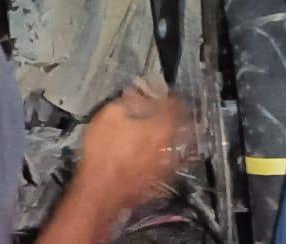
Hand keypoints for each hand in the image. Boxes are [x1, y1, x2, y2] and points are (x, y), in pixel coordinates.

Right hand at [77, 87, 191, 207]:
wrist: (101, 192)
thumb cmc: (105, 150)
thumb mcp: (111, 114)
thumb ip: (129, 100)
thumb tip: (138, 93)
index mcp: (163, 127)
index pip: (178, 106)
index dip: (171, 97)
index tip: (163, 93)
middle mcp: (172, 147)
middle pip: (184, 128)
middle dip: (177, 118)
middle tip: (165, 112)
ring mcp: (168, 167)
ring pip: (179, 147)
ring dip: (172, 137)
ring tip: (159, 132)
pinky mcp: (161, 183)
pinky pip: (169, 163)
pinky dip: (165, 155)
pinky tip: (152, 153)